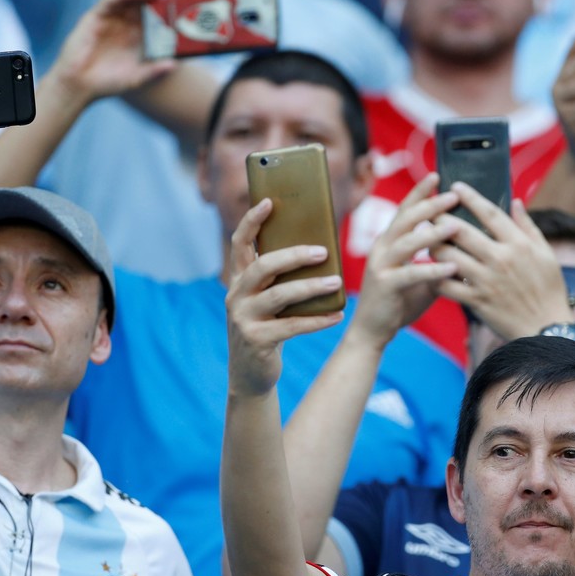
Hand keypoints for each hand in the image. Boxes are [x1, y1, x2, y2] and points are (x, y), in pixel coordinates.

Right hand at [51, 0, 177, 100]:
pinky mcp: (95, 16)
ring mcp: (111, 19)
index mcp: (138, 36)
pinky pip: (111, 0)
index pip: (155, 15)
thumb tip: (174, 65)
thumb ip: (154, 71)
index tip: (183, 3)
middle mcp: (126, 24)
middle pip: (143, 2)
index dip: (167, 7)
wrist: (79, 86)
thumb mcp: (136, 77)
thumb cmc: (108, 82)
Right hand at [225, 199, 344, 396]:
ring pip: (279, 295)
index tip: (270, 201)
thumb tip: (319, 249)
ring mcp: (243, 319)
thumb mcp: (267, 300)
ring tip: (337, 282)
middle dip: (293, 255)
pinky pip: (292, 326)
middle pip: (263, 266)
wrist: (251, 374)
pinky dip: (317, 320)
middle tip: (322, 251)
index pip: (240, 243)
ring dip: (311, 287)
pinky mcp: (256, 340)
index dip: (252, 221)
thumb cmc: (268, 328)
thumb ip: (280, 278)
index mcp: (239, 280)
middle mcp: (236, 296)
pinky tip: (338, 315)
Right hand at [348, 174, 459, 347]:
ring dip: (433, 233)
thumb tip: (468, 249)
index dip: (420, 192)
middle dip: (430, 205)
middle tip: (453, 195)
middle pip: (406, 218)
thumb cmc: (399, 302)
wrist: (373, 331)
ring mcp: (381, 265)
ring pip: (407, 242)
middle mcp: (382, 248)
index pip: (405, 209)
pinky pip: (410, 273)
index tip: (437, 175)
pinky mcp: (385, 285)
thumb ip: (438, 261)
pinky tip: (452, 268)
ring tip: (456, 226)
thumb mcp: (422, 277)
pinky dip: (432, 270)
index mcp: (390, 241)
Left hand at [432, 184, 573, 339]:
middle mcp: (500, 259)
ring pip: (448, 256)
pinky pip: (447, 285)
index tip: (455, 186)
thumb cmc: (549, 289)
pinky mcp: (476, 301)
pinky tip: (430, 269)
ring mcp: (486, 281)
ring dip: (433, 245)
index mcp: (518, 244)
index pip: (490, 213)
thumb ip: (527, 226)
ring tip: (428, 239)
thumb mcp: (546, 254)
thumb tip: (515, 201)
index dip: (470, 197)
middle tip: (430, 211)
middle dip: (441, 218)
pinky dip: (435, 276)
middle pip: (461, 231)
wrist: (546, 329)